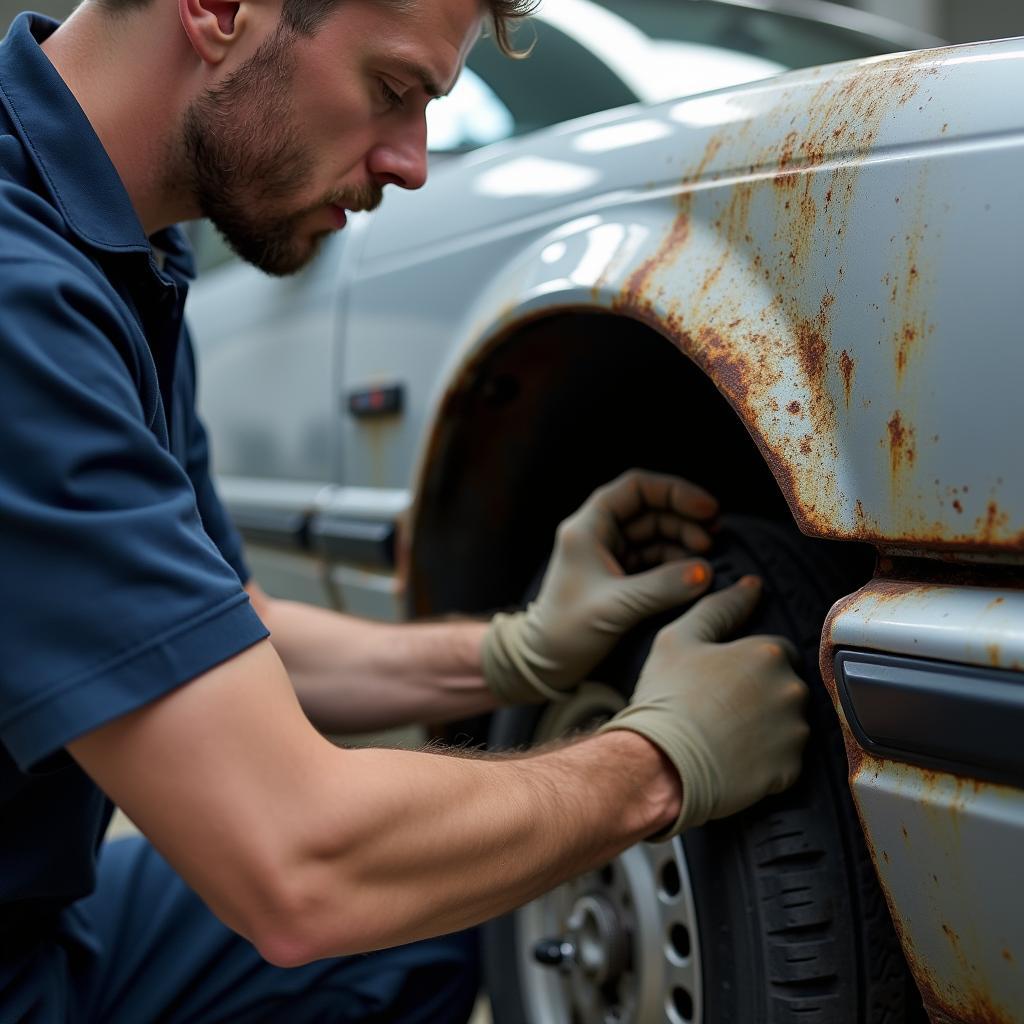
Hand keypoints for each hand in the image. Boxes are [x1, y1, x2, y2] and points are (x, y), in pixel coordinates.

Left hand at [481, 470, 718, 703]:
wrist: (545, 664)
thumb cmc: (567, 631)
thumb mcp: (617, 606)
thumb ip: (662, 586)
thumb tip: (704, 571)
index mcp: (588, 527)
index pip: (635, 488)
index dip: (674, 491)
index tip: (706, 508)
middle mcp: (598, 535)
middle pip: (650, 509)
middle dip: (684, 519)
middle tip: (714, 536)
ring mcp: (609, 555)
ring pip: (655, 534)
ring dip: (684, 541)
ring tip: (708, 558)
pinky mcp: (619, 578)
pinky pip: (654, 560)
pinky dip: (676, 564)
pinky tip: (695, 574)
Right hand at [599, 577, 808, 837]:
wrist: (661, 763)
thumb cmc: (667, 697)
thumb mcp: (679, 638)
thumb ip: (720, 607)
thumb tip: (752, 585)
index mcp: (768, 653)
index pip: (775, 650)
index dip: (747, 663)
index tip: (723, 678)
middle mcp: (791, 690)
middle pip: (785, 686)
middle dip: (761, 693)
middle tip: (722, 706)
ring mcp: (795, 733)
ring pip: (788, 722)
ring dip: (767, 726)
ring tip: (727, 734)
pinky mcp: (791, 771)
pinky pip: (786, 759)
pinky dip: (767, 759)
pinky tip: (736, 758)